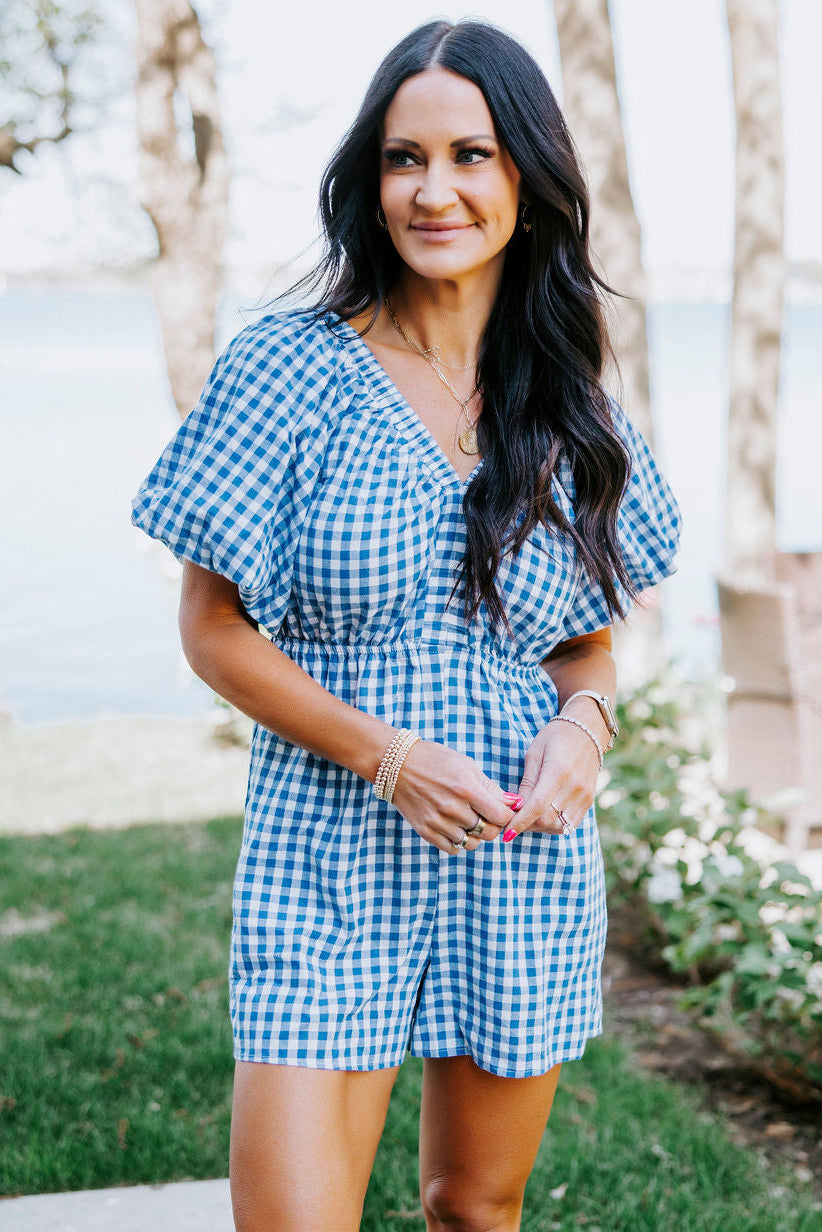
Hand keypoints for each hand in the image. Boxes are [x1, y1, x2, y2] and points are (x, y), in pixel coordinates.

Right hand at [390, 740, 521, 854]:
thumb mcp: (466, 765)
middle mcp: (453, 808)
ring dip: (475, 834)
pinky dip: (458, 842)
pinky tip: (455, 827)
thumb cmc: (435, 760)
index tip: (502, 810)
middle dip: (493, 826)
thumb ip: (490, 787)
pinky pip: (452, 849)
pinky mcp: (425, 832)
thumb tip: (513, 803)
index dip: (507, 814)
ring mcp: (438, 822)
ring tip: (468, 820)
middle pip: (489, 833)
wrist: (397, 765)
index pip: (501, 816)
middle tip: (486, 816)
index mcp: (466, 789)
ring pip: (472, 843)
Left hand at [502, 719, 600, 841]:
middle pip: (547, 820)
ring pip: (558, 826)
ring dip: (540, 827)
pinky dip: (554, 825)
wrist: (586, 731)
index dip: (520, 823)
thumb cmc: (555, 738)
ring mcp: (584, 795)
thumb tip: (516, 809)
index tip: (507, 833)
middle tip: (513, 822)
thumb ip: (526, 783)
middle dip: (527, 826)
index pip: (537, 807)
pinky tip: (543, 816)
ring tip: (527, 819)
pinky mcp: (589, 801)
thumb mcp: (534, 754)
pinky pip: (570, 824)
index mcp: (557, 771)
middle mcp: (574, 787)